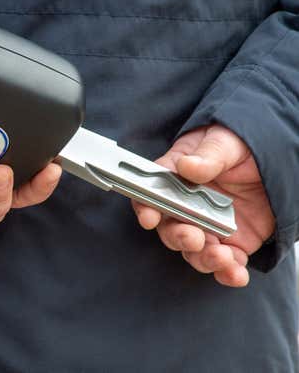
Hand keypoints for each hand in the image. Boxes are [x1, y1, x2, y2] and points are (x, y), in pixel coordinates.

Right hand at [132, 125, 274, 286]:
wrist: (270, 164)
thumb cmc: (239, 145)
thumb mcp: (226, 142)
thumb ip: (209, 155)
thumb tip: (188, 166)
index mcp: (175, 177)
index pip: (150, 193)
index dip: (144, 207)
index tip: (149, 218)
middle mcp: (184, 207)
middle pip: (169, 228)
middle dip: (178, 237)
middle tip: (192, 237)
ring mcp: (206, 227)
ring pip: (193, 251)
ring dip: (203, 258)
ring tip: (221, 257)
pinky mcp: (231, 243)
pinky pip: (224, 263)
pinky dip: (228, 272)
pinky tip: (236, 273)